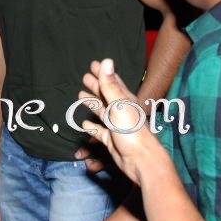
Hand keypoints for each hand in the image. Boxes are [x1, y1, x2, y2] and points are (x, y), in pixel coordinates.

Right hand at [79, 59, 161, 185]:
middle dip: (95, 86)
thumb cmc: (132, 131)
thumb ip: (110, 84)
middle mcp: (120, 111)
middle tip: (84, 77)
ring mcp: (115, 126)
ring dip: (92, 104)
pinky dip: (92, 127)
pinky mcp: (111, 140)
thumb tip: (106, 61)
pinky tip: (85, 125)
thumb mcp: (119, 104)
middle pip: (105, 95)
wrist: (140, 160)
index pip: (112, 82)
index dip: (102, 73)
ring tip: (81, 96)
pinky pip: (99, 131)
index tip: (93, 64)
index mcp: (124, 100)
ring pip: (101, 112)